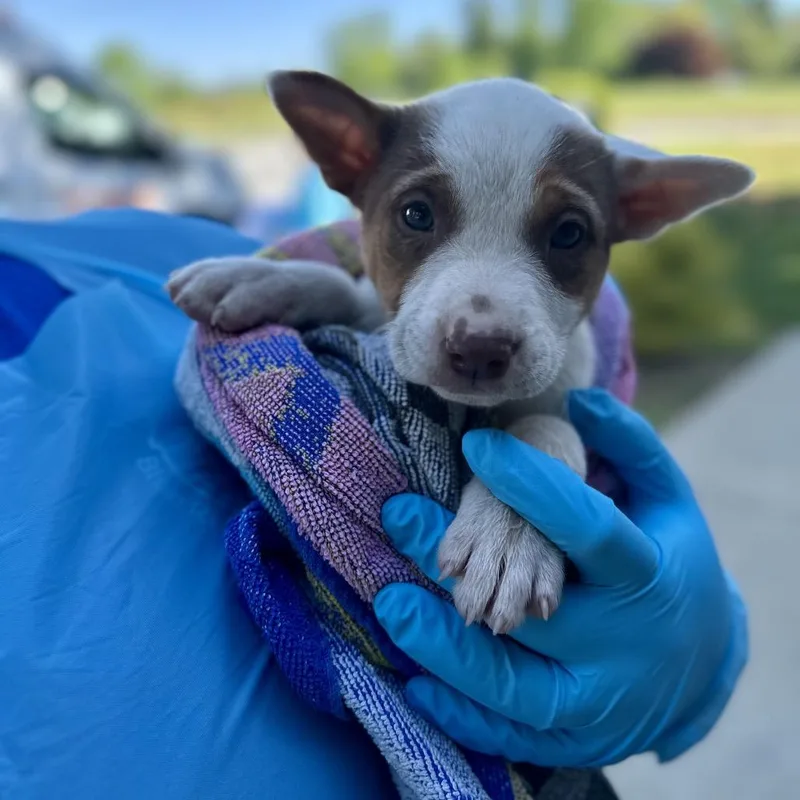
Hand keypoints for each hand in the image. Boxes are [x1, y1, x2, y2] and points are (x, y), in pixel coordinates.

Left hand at [374, 389, 747, 767]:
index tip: (476, 446)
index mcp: (648, 574)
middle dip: (464, 568)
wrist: (704, 656)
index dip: (531, 485)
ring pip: (517, 687)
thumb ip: (630, 445)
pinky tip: (417, 681)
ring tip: (393, 607)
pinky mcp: (576, 734)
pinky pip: (511, 733)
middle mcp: (624, 644)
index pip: (587, 528)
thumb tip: (581, 399)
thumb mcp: (666, 496)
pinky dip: (462, 713)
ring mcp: (600, 700)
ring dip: (448, 651)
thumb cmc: (672, 557)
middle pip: (539, 616)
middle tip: (399, 518)